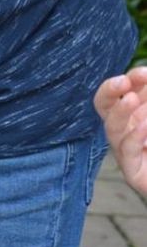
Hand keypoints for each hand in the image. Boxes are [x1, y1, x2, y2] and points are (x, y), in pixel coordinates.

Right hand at [95, 67, 146, 194]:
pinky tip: (145, 127)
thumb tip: (146, 76)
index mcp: (133, 115)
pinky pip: (126, 151)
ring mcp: (126, 151)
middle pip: (103, 106)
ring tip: (131, 99)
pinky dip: (134, 137)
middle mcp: (125, 130)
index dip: (129, 80)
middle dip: (109, 91)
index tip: (144, 73)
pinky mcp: (133, 172)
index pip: (120, 92)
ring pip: (112, 128)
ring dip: (120, 112)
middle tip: (123, 81)